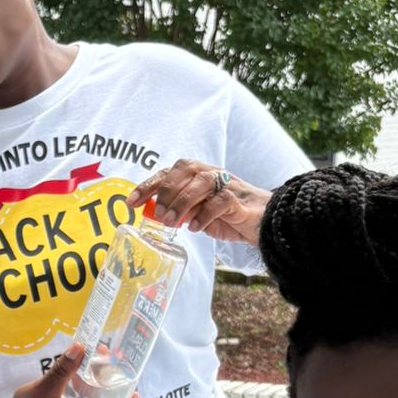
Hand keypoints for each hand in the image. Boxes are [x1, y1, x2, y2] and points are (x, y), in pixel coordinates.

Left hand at [130, 160, 269, 245]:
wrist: (265, 223)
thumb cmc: (229, 216)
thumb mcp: (199, 214)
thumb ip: (181, 210)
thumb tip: (155, 214)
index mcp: (199, 175)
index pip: (170, 172)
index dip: (149, 185)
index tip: (132, 202)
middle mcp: (213, 174)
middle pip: (185, 170)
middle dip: (166, 192)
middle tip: (159, 216)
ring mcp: (227, 184)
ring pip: (202, 181)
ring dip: (182, 202)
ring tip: (172, 223)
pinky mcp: (239, 200)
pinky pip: (220, 201)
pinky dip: (204, 214)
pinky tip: (195, 227)